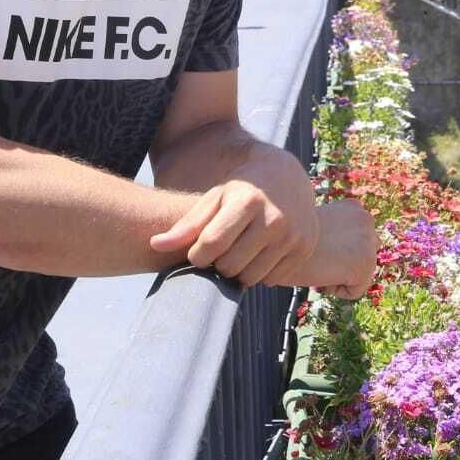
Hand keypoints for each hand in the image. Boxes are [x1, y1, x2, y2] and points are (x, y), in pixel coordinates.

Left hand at [149, 150, 319, 286]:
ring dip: (238, 271)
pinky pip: (271, 279)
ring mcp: (293, 235)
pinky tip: (257, 255)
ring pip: (250, 277)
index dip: (198, 254)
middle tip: (220, 252)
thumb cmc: (242, 191)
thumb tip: (155, 244)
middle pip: (229, 266)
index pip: (211, 246)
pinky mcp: (303, 249)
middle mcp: (274, 219)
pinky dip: (260, 272)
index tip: (198, 251)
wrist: (287, 180)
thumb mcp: (214, 199)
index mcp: (248, 201)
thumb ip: (186, 224)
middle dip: (218, 263)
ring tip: (237, 253)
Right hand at [264, 199, 377, 298]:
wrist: (272, 244)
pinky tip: (319, 274)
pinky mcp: (364, 263)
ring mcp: (368, 240)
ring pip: (360, 274)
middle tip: (317, 258)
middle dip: (342, 263)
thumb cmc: (285, 238)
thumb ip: (335, 231)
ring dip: (338, 276)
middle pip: (364, 257)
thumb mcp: (313, 224)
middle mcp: (366, 218)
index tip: (316, 247)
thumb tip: (344, 251)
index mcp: (354, 208)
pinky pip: (355, 291)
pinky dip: (335, 290)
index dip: (336, 251)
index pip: (358, 242)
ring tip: (317, 264)